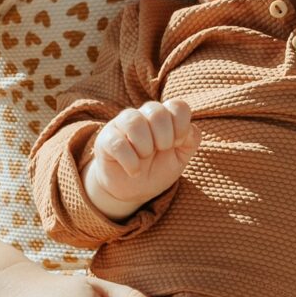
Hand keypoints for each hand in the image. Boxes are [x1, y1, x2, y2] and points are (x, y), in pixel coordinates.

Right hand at [83, 100, 195, 216]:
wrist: (132, 191)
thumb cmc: (157, 169)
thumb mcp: (180, 158)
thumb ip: (190, 140)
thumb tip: (188, 129)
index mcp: (163, 116)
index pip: (177, 106)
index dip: (182, 126)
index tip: (176, 144)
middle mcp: (142, 115)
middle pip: (156, 111)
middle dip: (164, 137)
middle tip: (160, 151)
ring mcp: (121, 125)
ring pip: (134, 121)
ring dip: (145, 146)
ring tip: (144, 158)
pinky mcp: (105, 140)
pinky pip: (117, 143)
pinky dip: (130, 161)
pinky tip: (134, 170)